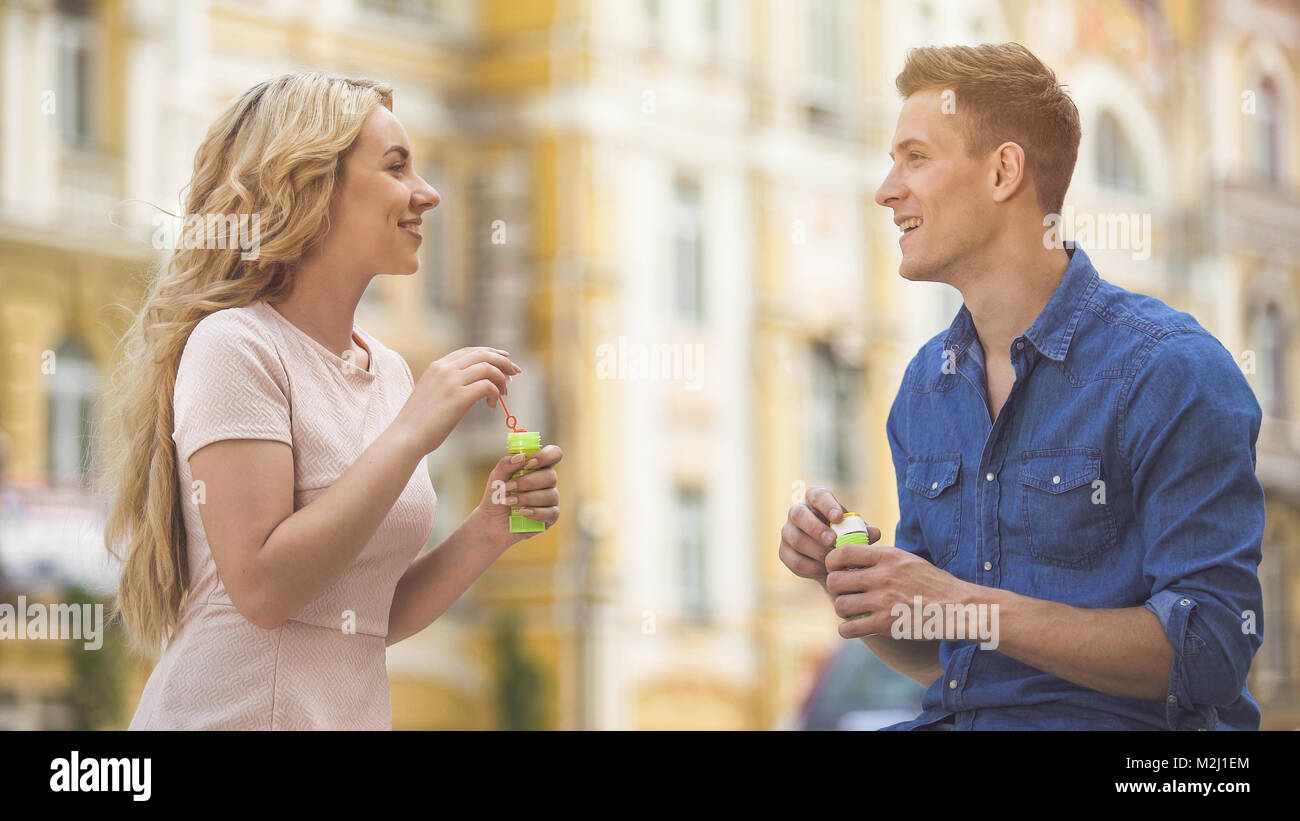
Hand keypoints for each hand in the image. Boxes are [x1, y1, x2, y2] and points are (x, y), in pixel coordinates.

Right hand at [395, 347, 520, 453]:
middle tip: (515, 373)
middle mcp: (444, 369)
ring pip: (488, 368)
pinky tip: (493, 405)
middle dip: (503, 362)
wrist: (406, 437)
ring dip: (502, 379)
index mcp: (437, 366)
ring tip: (504, 394)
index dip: (491, 353)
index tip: (505, 359)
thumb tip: (473, 385)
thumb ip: (448, 383)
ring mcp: (451, 381)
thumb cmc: (419, 422)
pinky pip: (488, 386)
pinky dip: (496, 393)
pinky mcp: (458, 397)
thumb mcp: (432, 393)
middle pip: (483, 355)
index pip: (470, 351)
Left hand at [473, 443, 563, 549]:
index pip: (554, 454)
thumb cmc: (496, 496)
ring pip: (550, 495)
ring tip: (508, 502)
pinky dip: (535, 512)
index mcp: (538, 467)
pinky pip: (551, 513)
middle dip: (527, 482)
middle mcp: (547, 482)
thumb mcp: (496, 478)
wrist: (491, 522)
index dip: (546, 456)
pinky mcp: (550, 517)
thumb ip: (506, 465)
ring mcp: (551, 500)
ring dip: (526, 498)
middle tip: (508, 487)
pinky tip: (522, 513)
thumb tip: (522, 457)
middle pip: (551, 476)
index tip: (528, 464)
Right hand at [779, 486, 879, 586]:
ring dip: (815, 550)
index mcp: (816, 500)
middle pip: (798, 514)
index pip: (817, 496)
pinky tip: (824, 570)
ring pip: (795, 539)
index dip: (826, 505)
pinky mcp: (784, 551)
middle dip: (815, 528)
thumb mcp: (856, 532)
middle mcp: (797, 512)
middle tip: (832, 541)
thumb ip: (864, 531)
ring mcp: (787, 531)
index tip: (839, 517)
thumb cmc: (845, 538)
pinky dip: (810, 566)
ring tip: (832, 560)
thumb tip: (874, 532)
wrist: (831, 560)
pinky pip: (794, 559)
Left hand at [826, 543, 971, 639]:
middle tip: (845, 593)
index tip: (836, 569)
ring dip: (843, 610)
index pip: (843, 553)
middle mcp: (882, 577)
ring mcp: (883, 601)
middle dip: (836, 588)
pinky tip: (855, 628)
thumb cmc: (933, 584)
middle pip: (835, 581)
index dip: (832, 562)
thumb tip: (854, 558)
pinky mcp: (885, 624)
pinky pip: (849, 629)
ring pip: (840, 605)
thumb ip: (881, 559)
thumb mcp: (908, 560)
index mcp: (887, 557)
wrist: (957, 607)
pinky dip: (847, 630)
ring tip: (853, 611)